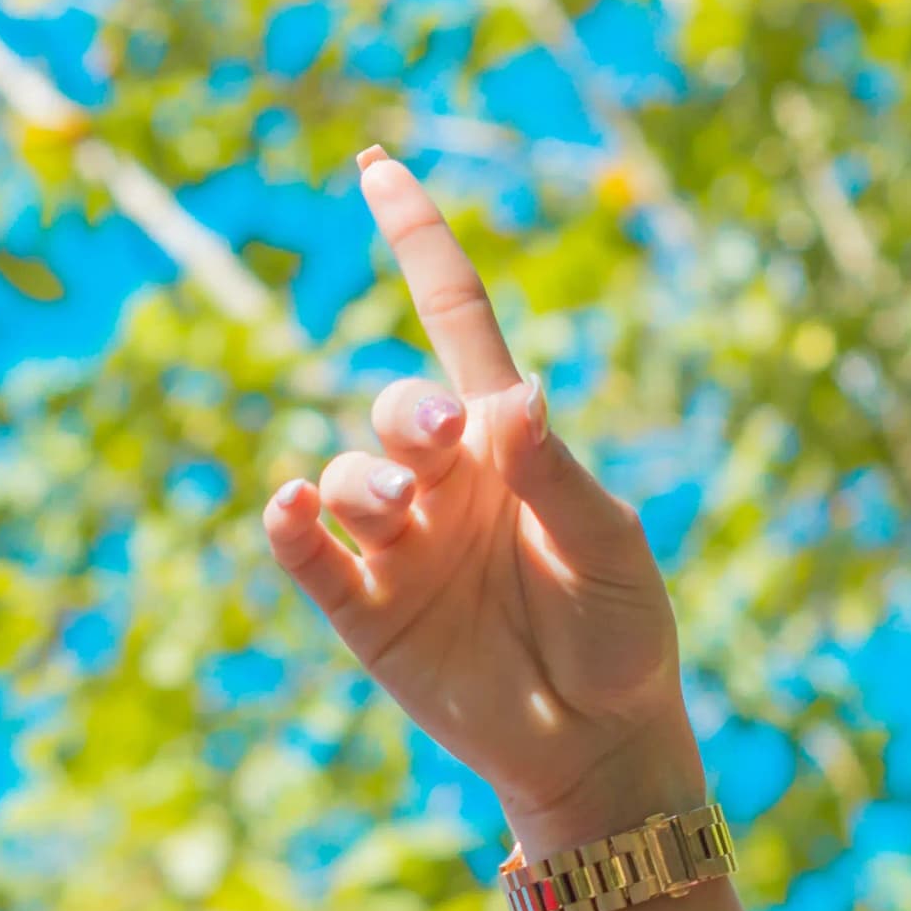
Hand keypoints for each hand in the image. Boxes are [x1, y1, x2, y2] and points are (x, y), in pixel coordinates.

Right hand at [264, 152, 700, 851]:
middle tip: (436, 447)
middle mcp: (443, 479)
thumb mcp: (607, 546)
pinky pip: (307, 552)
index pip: (453, 319)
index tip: (380, 168)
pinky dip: (291, 525)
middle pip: (396, 405)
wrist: (596, 742)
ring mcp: (397, 544)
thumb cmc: (620, 632)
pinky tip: (294, 509)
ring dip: (365, 481)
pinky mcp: (363, 609)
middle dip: (406, 414)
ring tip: (402, 517)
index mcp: (505, 441)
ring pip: (349, 477)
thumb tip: (515, 393)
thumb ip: (555, 474)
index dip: (419, 244)